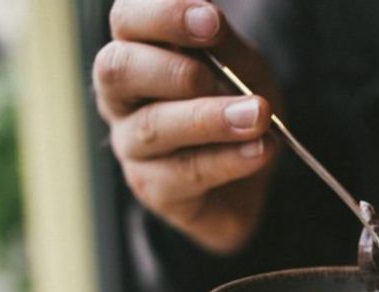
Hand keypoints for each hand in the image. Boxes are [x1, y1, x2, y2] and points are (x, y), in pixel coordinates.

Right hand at [93, 0, 281, 253]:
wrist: (248, 176)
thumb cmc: (235, 107)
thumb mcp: (242, 68)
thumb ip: (225, 46)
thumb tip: (210, 18)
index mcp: (138, 49)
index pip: (127, 19)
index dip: (163, 15)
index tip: (210, 19)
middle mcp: (122, 95)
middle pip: (119, 70)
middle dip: (175, 70)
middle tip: (219, 77)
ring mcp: (131, 144)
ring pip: (155, 126)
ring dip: (210, 119)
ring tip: (258, 115)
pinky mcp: (154, 187)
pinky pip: (186, 172)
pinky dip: (228, 159)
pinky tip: (259, 150)